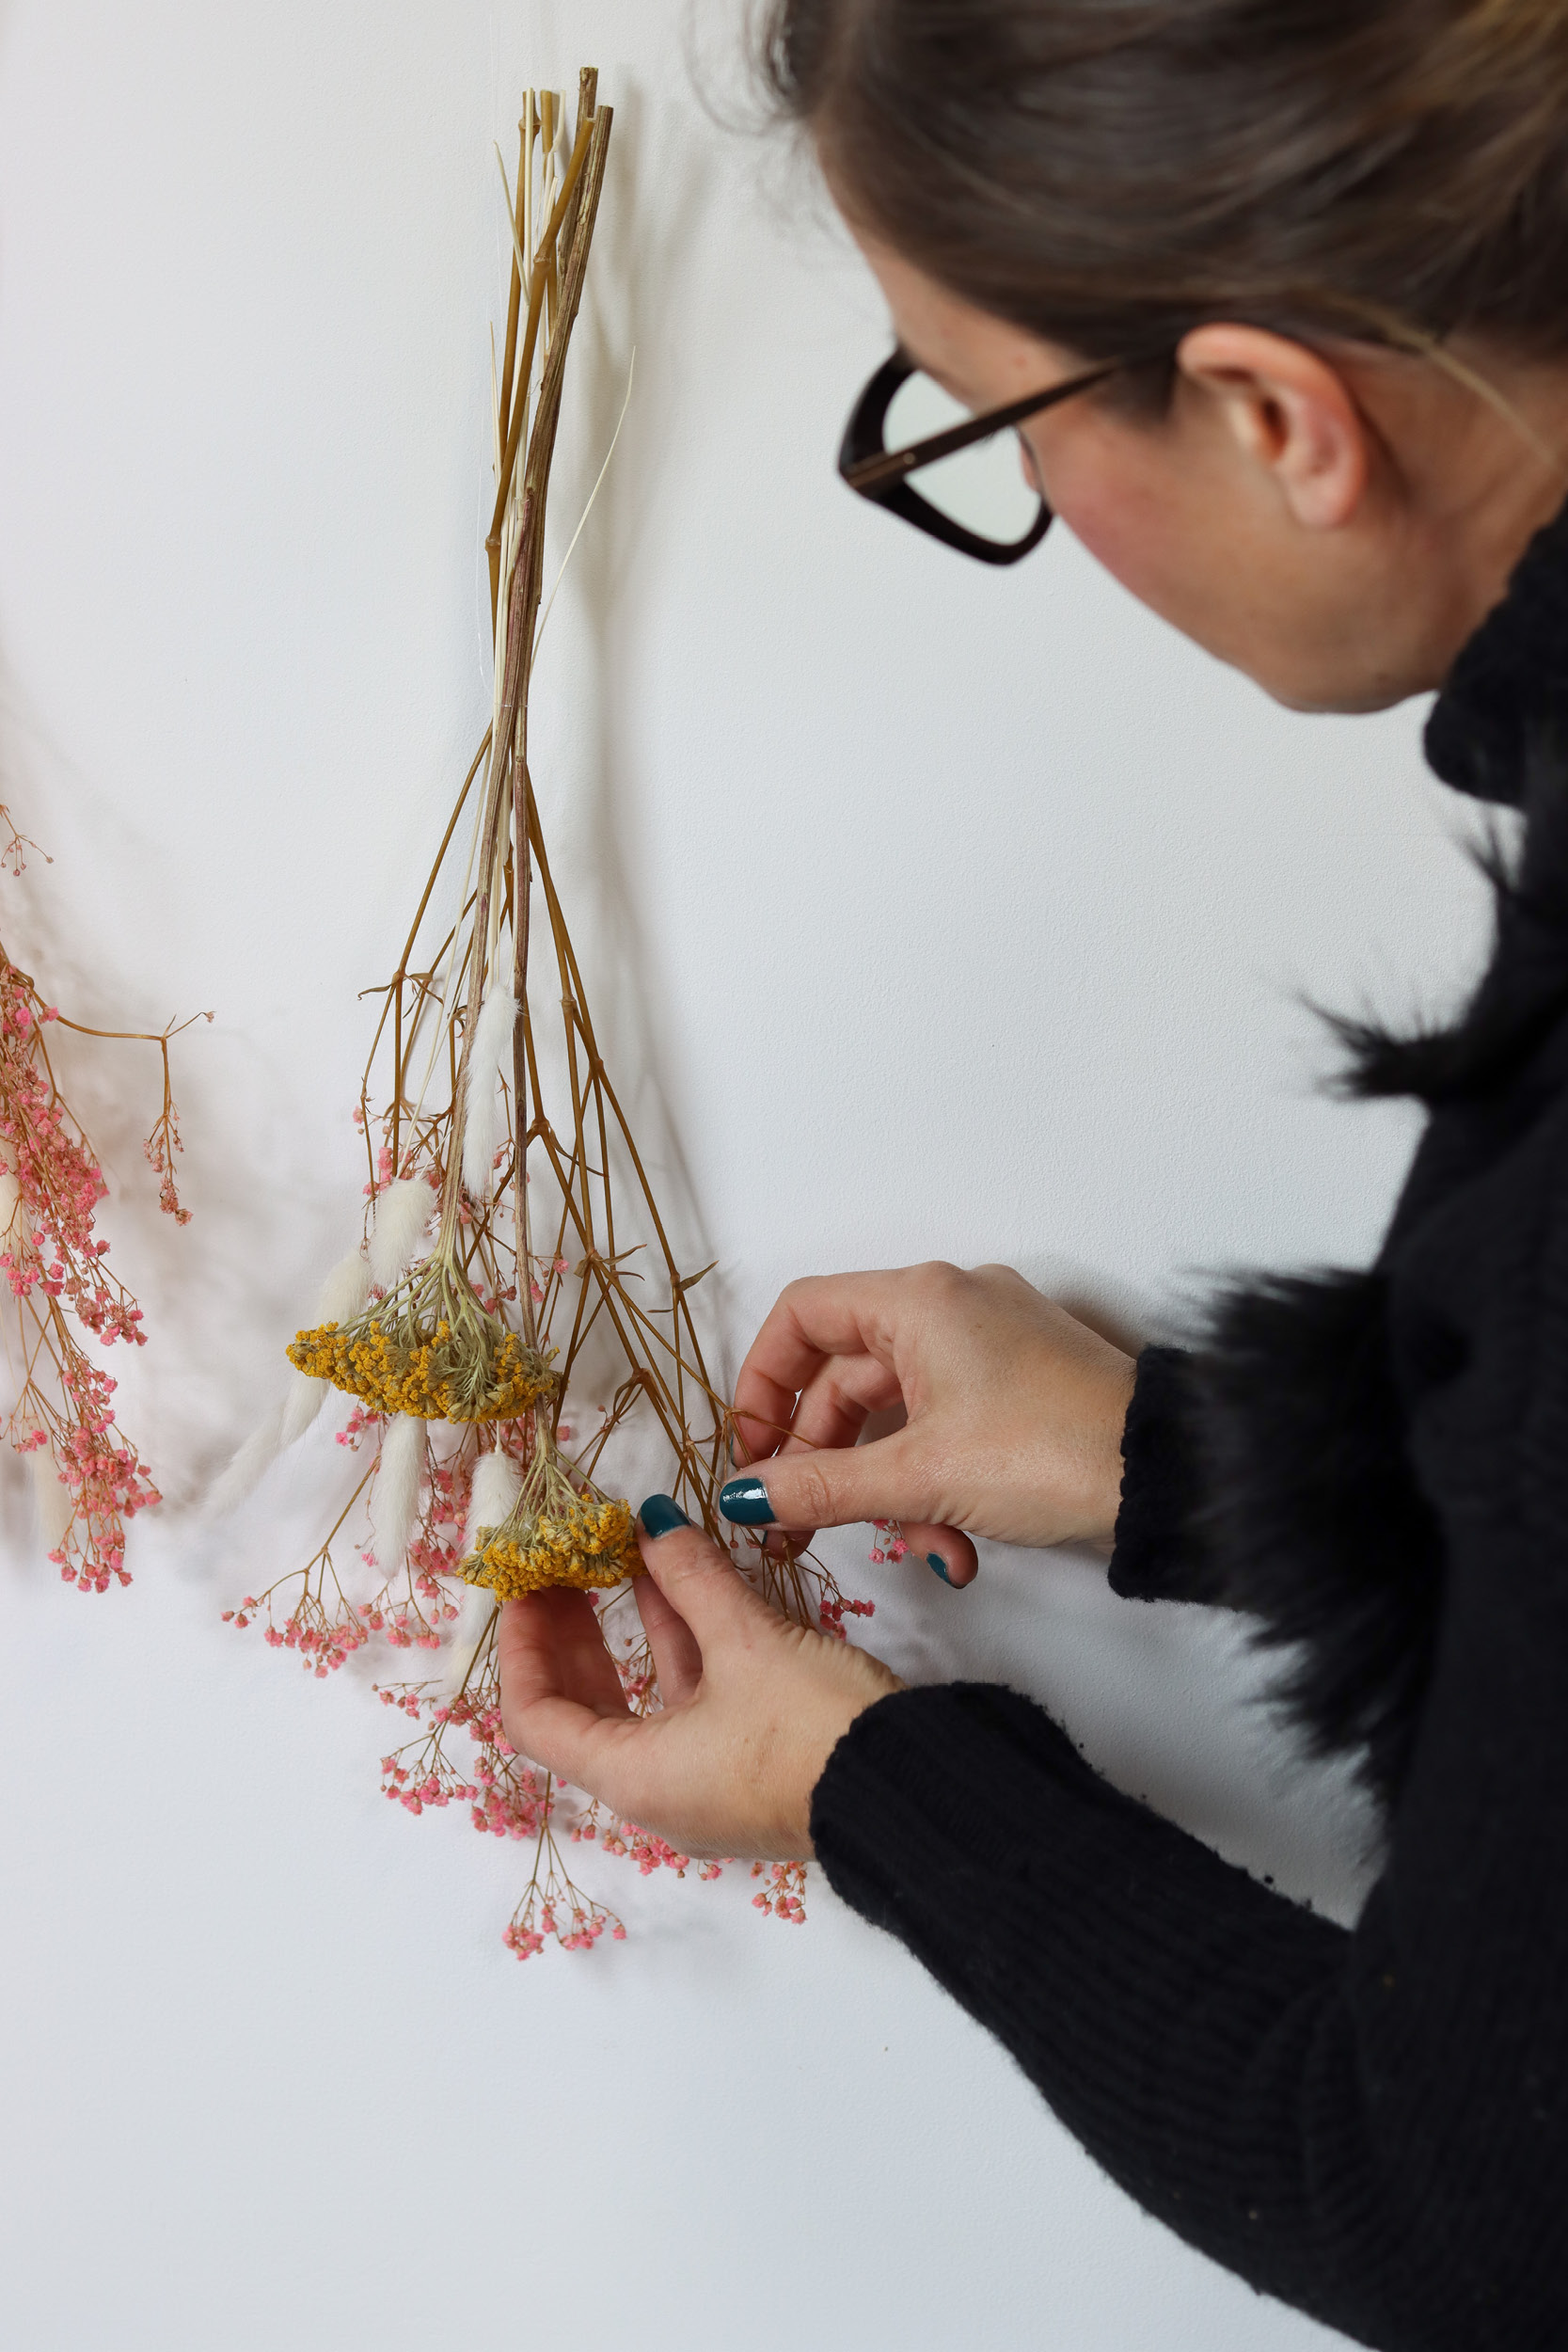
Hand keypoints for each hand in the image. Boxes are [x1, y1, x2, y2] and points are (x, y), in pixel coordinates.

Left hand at [497, 1508, 902, 1859]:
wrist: (912, 1795)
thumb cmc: (815, 1732)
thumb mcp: (748, 1641)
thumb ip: (692, 1578)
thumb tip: (653, 1524)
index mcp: (634, 1776)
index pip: (535, 1716)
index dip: (521, 1647)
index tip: (526, 1588)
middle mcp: (658, 1792)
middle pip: (583, 1711)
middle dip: (572, 1635)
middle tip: (565, 1569)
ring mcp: (705, 1785)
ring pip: (646, 1702)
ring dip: (634, 1631)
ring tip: (627, 1558)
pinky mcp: (749, 1771)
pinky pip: (692, 1707)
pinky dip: (682, 1650)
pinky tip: (690, 1591)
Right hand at [726, 1262, 1136, 1584]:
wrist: (1168, 1476)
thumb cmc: (1053, 1450)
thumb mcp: (920, 1476)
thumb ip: (821, 1486)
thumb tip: (748, 1497)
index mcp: (920, 1299)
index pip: (804, 1315)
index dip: (764, 1381)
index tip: (753, 1449)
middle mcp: (953, 1306)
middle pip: (847, 1373)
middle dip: (825, 1458)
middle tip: (800, 1522)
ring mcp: (990, 1344)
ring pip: (900, 1413)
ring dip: (889, 1488)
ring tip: (912, 1547)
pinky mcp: (1020, 1386)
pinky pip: (946, 1427)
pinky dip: (936, 1483)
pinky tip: (954, 1546)